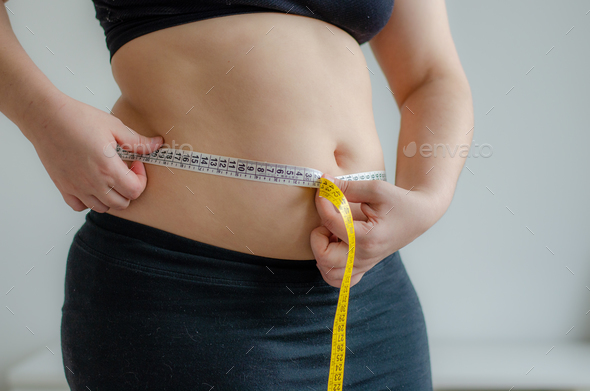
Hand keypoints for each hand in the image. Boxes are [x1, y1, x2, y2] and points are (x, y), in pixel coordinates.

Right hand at [24, 93, 163, 212]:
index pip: (135, 191)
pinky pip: (80, 206)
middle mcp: (93, 183)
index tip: (135, 163)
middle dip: (130, 189)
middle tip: (125, 171)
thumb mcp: (114, 126)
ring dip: (112, 196)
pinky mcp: (63, 187)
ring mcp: (77, 187)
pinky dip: (89, 201)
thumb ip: (137, 141)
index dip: (141, 179)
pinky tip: (92, 184)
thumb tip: (157, 144)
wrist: (45, 117)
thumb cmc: (77, 118)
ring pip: (103, 208)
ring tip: (110, 177)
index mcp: (107, 168)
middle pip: (122, 203)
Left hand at [310, 174, 439, 287]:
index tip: (325, 189)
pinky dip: (329, 266)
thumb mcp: (376, 189)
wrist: (418, 215)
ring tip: (331, 234)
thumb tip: (324, 183)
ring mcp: (364, 265)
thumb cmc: (399, 201)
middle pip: (324, 257)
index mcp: (368, 238)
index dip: (323, 202)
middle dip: (318, 235)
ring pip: (328, 272)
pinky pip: (338, 279)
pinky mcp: (363, 267)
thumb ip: (348, 187)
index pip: (332, 223)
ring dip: (322, 252)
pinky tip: (334, 246)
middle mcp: (365, 256)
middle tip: (327, 220)